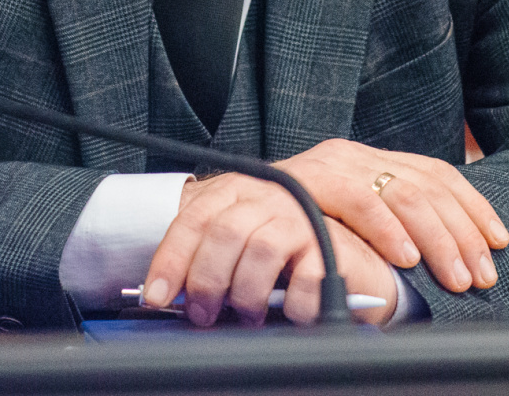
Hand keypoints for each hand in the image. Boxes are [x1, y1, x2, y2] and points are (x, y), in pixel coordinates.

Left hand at [142, 174, 398, 326]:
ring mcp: (302, 218)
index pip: (194, 220)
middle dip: (207, 281)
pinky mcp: (332, 245)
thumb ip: (208, 255)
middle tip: (203, 314)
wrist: (351, 254)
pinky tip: (288, 314)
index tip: (157, 296)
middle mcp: (269, 197)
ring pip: (261, 251)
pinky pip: (304, 278)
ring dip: (247, 294)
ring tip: (248, 316)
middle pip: (225, 232)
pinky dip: (291, 306)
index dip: (171, 259)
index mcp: (237, 192)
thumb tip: (167, 293)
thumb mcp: (240, 246)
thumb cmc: (285, 256)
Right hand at [274, 139, 508, 293]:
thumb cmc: (282, 224)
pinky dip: (387, 229)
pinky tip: (407, 258)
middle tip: (482, 275)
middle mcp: (355, 156)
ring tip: (454, 275)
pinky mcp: (308, 179)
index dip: (472, 208)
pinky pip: (358, 200)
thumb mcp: (339, 221)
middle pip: (426, 186)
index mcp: (369, 162)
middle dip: (462, 232)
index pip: (435, 175)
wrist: (215, 209)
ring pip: (402, 192)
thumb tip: (432, 259)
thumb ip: (379, 229)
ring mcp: (332, 165)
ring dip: (436, 237)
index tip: (499, 242)